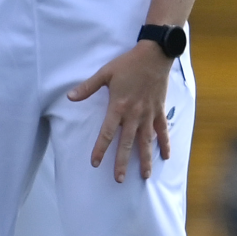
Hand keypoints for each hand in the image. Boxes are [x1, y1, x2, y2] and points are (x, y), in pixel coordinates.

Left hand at [68, 43, 174, 182]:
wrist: (154, 55)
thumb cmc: (127, 64)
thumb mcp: (105, 73)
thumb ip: (88, 87)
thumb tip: (70, 97)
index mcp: (118, 106)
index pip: (107, 133)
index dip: (100, 148)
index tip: (95, 163)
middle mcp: (134, 114)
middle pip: (127, 143)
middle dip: (122, 162)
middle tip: (119, 179)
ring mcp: (149, 114)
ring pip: (146, 141)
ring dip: (146, 159)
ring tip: (145, 176)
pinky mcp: (160, 110)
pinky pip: (163, 131)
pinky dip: (165, 143)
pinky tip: (166, 157)